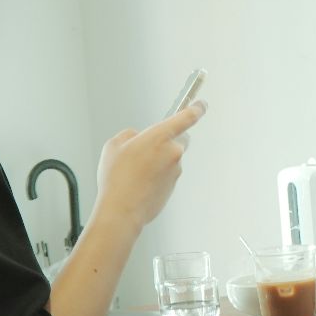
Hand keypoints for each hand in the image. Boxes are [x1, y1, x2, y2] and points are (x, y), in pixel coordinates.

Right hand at [92, 102, 206, 230]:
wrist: (122, 210)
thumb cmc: (117, 178)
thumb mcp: (114, 145)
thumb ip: (130, 135)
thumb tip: (137, 137)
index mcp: (160, 136)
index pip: (187, 117)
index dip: (196, 108)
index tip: (201, 105)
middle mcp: (173, 152)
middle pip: (177, 139)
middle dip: (165, 141)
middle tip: (144, 150)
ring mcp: (176, 170)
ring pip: (169, 159)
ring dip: (157, 161)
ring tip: (134, 172)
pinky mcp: (174, 186)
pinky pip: (166, 174)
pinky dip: (156, 176)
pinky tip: (139, 183)